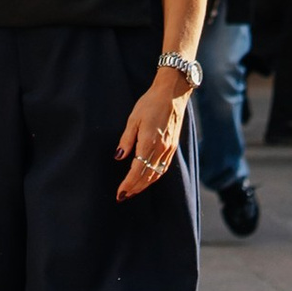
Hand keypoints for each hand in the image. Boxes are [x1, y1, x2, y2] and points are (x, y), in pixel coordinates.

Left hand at [114, 67, 189, 202]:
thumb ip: (126, 139)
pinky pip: (163, 168)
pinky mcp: (173, 147)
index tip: (119, 193)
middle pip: (147, 176)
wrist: (172, 94)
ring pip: (156, 174)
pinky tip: (147, 179)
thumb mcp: (133, 118)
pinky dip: (154, 177)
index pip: (137, 170)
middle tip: (122, 197)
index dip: (128, 184)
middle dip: (134, 189)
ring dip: (144, 185)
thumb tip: (119, 157)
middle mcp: (161, 149)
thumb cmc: (150, 103)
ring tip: (132, 191)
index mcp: (149, 141)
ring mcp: (169, 149)